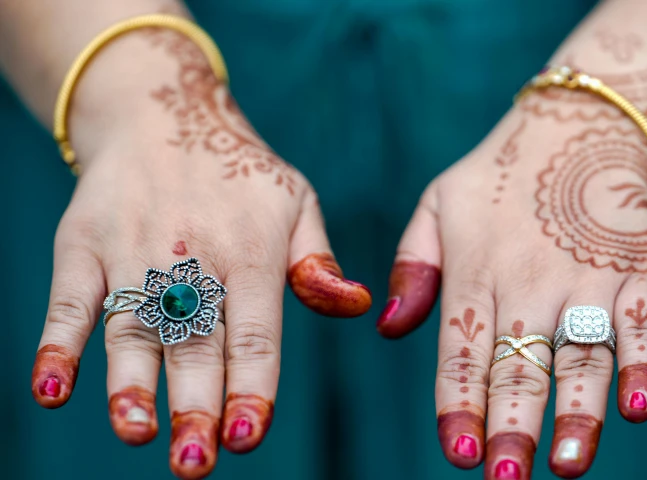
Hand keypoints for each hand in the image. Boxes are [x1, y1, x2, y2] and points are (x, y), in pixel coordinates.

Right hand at [29, 31, 370, 479]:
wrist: (162, 113)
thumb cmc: (241, 173)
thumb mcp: (295, 201)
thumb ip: (316, 260)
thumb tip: (354, 306)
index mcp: (252, 249)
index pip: (255, 331)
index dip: (252, 386)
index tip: (248, 437)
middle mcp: (194, 254)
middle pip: (195, 340)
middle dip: (196, 403)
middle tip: (195, 463)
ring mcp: (134, 249)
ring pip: (132, 326)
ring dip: (130, 384)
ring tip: (136, 431)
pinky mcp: (83, 244)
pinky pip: (67, 299)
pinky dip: (57, 344)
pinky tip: (53, 390)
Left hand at [376, 97, 646, 477]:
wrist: (586, 124)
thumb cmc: (503, 175)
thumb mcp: (440, 203)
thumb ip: (414, 266)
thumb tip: (393, 331)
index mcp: (477, 271)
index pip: (463, 351)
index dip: (460, 404)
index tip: (457, 453)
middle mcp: (531, 279)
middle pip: (520, 364)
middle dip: (511, 427)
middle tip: (504, 479)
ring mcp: (589, 275)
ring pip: (582, 355)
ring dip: (577, 413)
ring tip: (568, 465)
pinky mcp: (642, 270)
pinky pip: (643, 324)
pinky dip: (643, 364)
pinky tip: (638, 407)